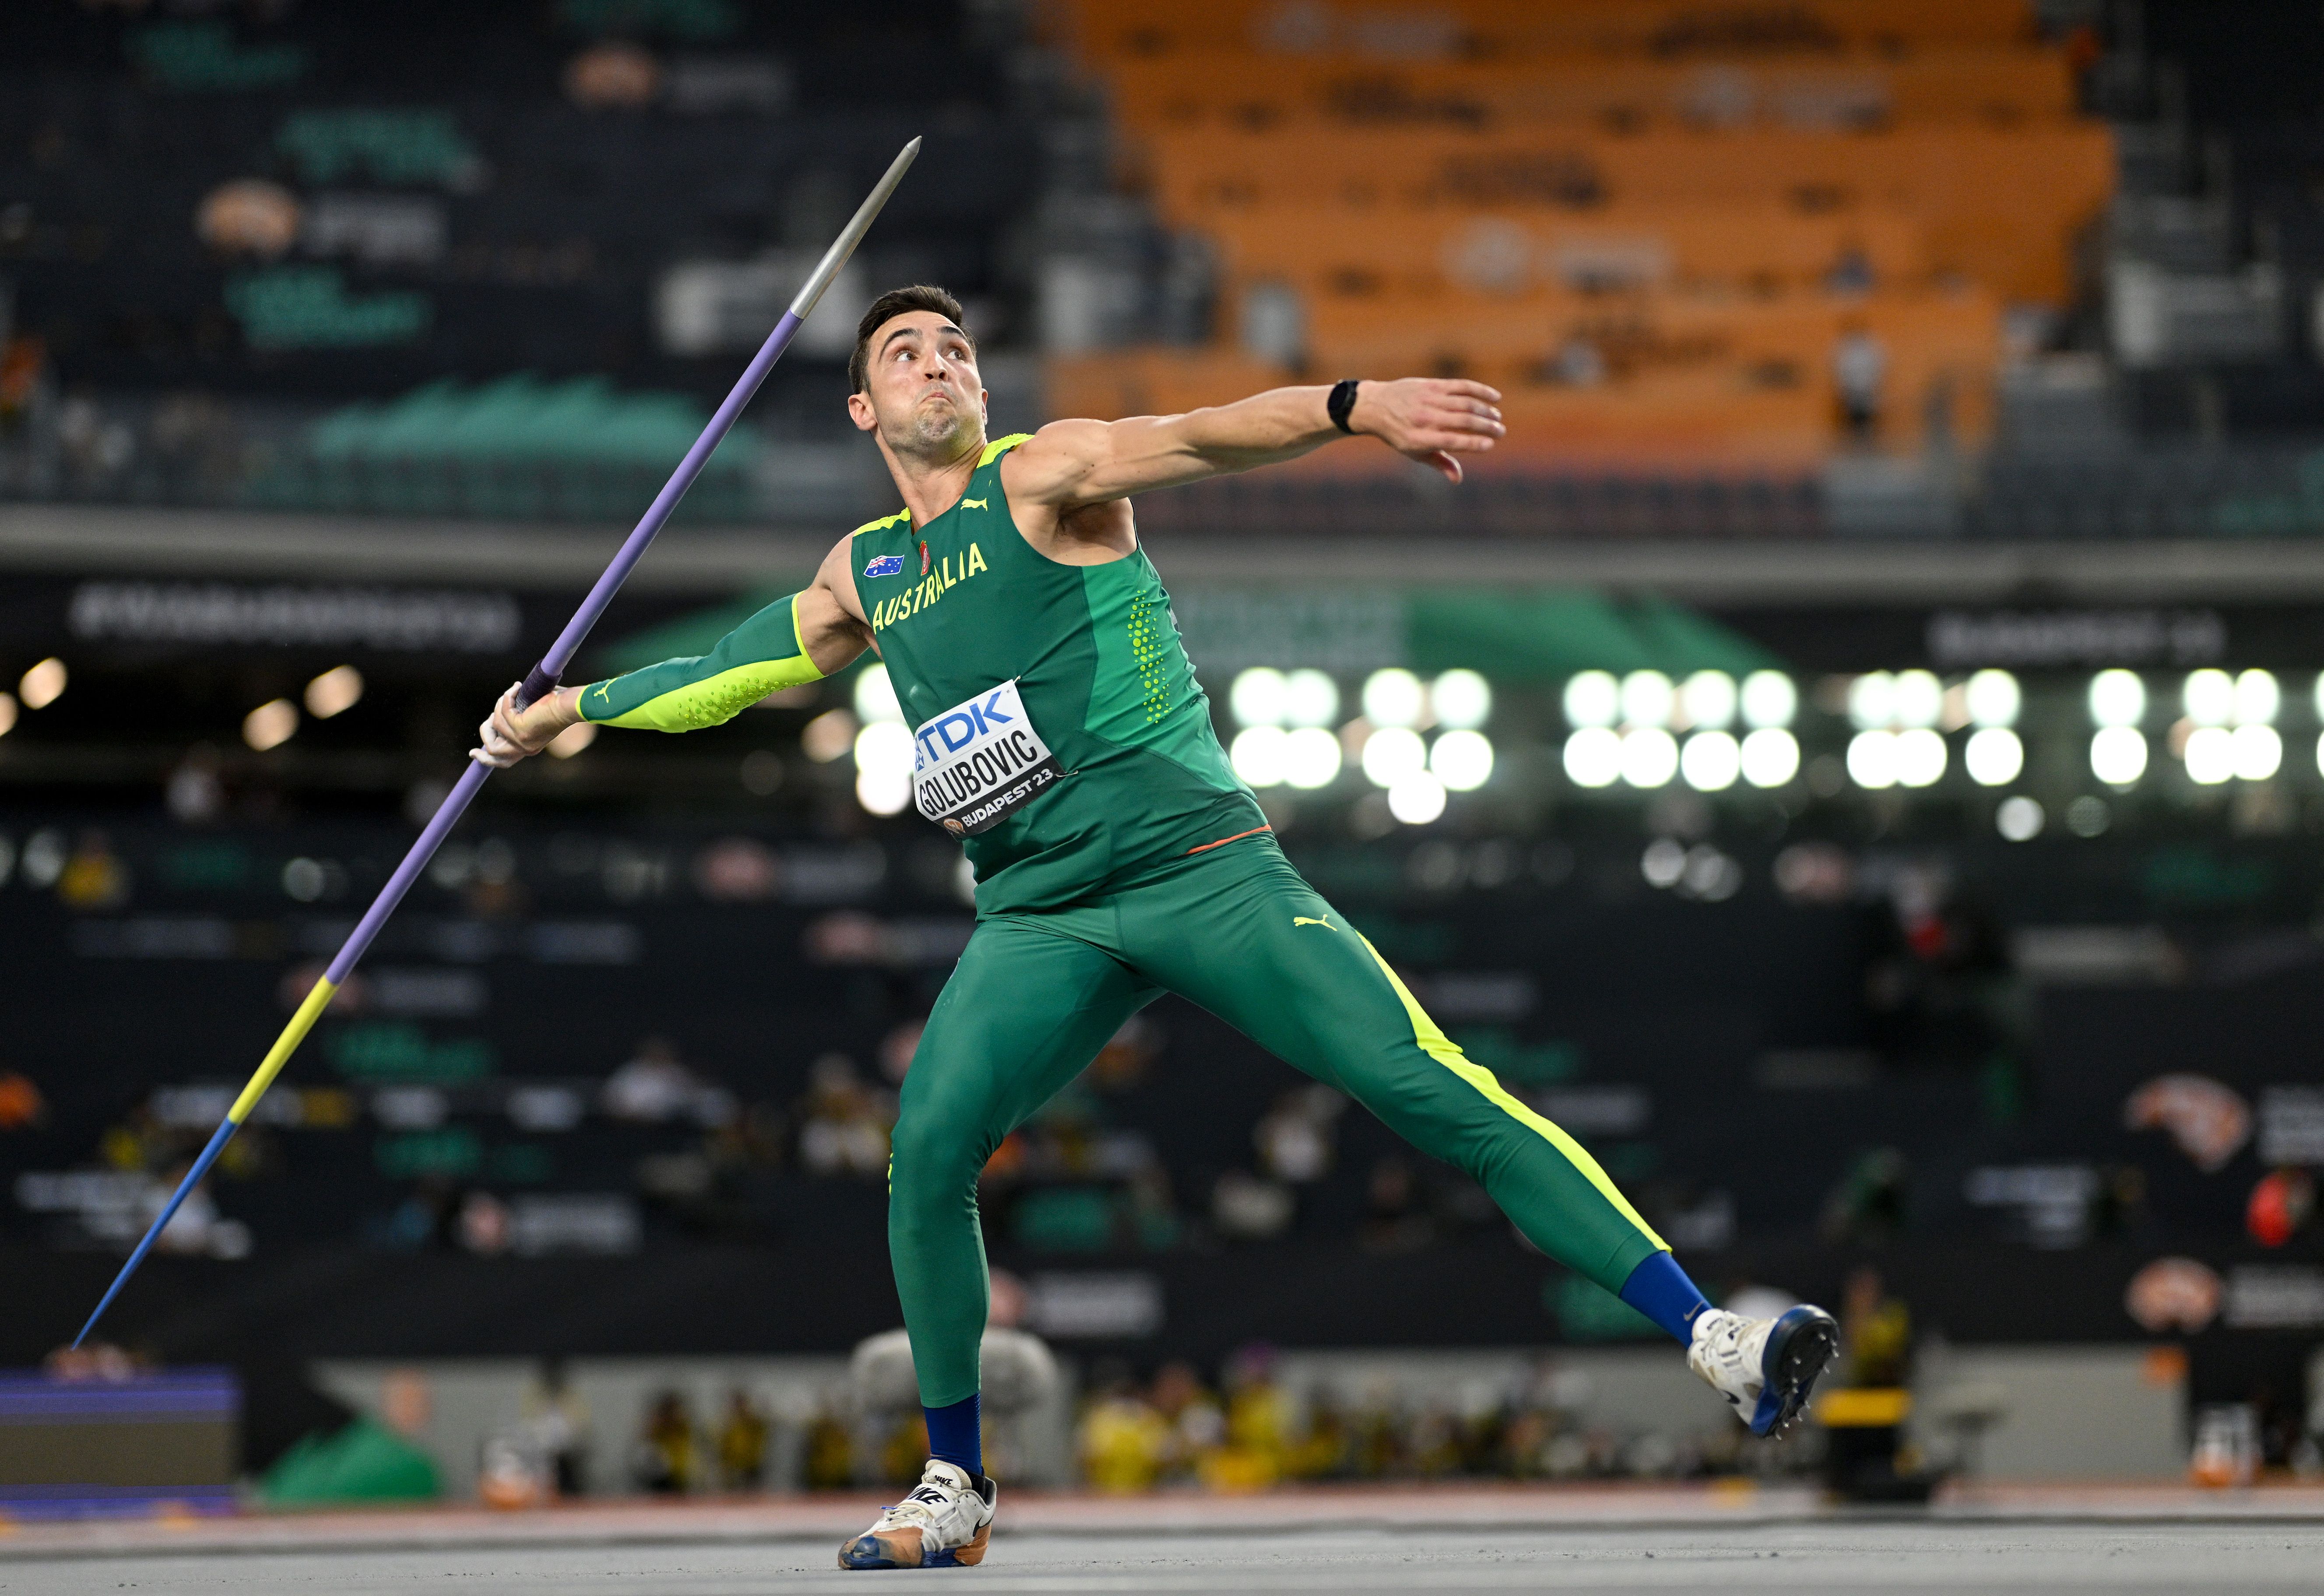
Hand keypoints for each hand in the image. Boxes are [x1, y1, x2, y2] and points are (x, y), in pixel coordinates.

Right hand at [470, 683, 578, 767]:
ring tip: (514, 691)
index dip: (487, 758)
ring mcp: (521, 740)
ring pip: (495, 724)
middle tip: (484, 723)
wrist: (571, 706)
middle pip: (493, 753)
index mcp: (530, 747)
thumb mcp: (536, 715)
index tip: (474, 752)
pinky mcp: (520, 729)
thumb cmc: (560, 705)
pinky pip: (503, 712)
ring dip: (500, 705)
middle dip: (483, 738)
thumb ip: (519, 717)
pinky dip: (507, 697)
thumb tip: (504, 709)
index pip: (505, 760)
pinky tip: (517, 688)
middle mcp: (525, 748)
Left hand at [1347, 378, 1503, 482]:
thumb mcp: (1414, 452)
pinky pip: (1462, 385)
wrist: (1376, 406)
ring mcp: (1430, 399)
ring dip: (1486, 410)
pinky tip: (1495, 397)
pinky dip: (1481, 390)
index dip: (1473, 443)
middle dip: (1486, 426)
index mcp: (1420, 439)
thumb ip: (1439, 463)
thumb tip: (1458, 479)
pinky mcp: (1433, 385)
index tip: (1490, 445)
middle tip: (1500, 431)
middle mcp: (1425, 418)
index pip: (1452, 441)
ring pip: (1466, 403)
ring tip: (1497, 418)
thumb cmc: (1398, 434)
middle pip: (1464, 420)